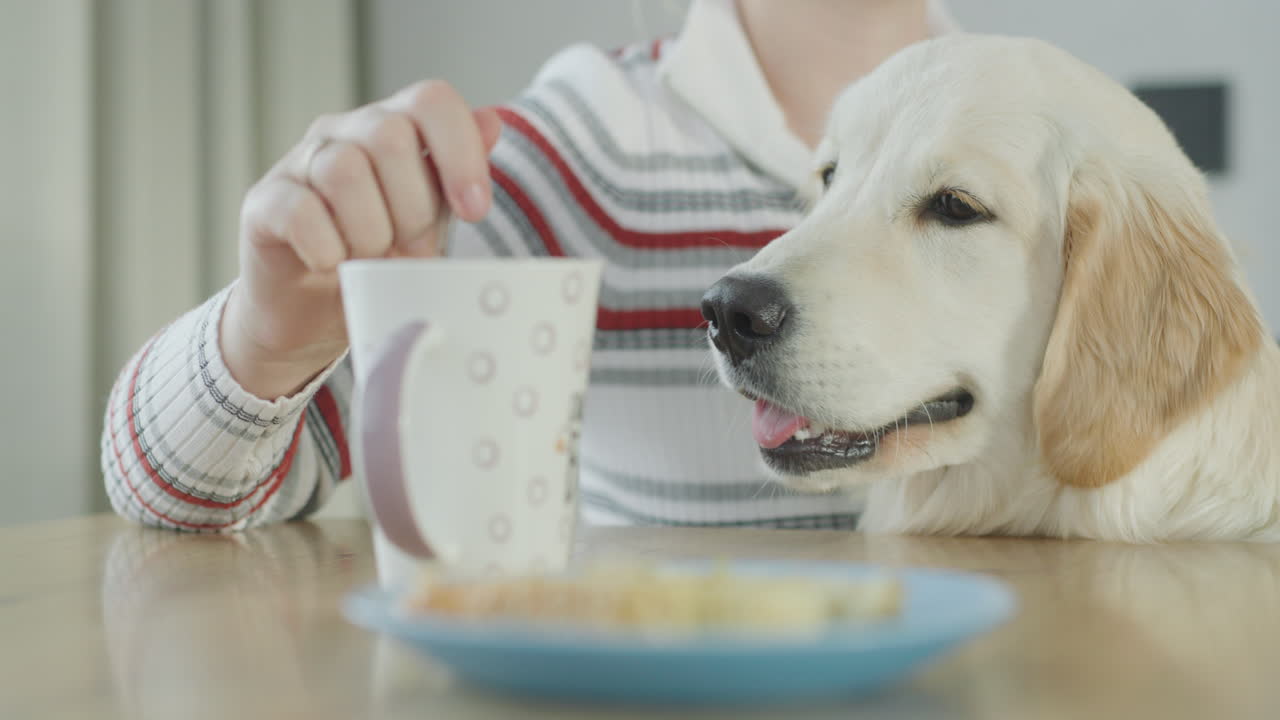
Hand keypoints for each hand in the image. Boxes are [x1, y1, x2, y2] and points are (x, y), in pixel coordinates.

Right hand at [221, 80, 502, 397]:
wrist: (313, 316)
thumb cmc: (375, 262)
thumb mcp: (430, 222)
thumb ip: (455, 177)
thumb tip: (492, 123)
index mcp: (390, 130)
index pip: (430, 100)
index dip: (460, 150)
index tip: (475, 210)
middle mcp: (342, 134)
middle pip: (390, 135)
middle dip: (413, 207)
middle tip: (409, 250)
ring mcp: (298, 164)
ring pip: (344, 169)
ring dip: (370, 231)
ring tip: (369, 261)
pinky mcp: (263, 204)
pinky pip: (301, 210)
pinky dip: (328, 247)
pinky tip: (333, 265)